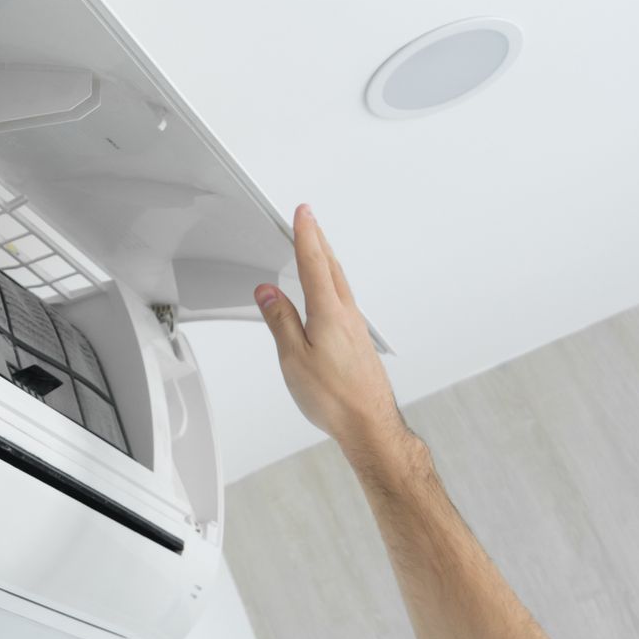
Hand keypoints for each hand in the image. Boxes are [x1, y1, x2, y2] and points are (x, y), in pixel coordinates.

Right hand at [255, 205, 406, 461]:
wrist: (371, 425)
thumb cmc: (335, 397)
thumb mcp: (294, 358)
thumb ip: (280, 320)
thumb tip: (268, 291)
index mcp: (328, 313)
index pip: (314, 263)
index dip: (306, 234)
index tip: (302, 212)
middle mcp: (347, 315)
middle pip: (331, 267)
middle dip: (319, 240)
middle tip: (309, 219)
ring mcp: (357, 328)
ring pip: (340, 283)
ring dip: (327, 260)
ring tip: (317, 247)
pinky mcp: (359, 341)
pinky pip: (345, 300)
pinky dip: (333, 283)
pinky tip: (329, 293)